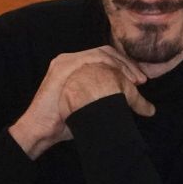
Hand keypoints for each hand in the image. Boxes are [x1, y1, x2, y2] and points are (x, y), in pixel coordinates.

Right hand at [10, 46, 155, 159]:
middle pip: (106, 54)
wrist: (41, 129)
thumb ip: (103, 102)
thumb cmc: (62, 123)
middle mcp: (70, 61)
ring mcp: (66, 62)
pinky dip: (112, 64)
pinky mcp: (63, 65)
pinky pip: (93, 57)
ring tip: (135, 80)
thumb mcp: (86, 108)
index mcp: (74, 69)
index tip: (139, 82)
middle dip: (127, 65)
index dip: (124, 68)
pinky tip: (123, 77)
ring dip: (122, 65)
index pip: (104, 60)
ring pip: (102, 53)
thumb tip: (126, 106)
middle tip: (141, 80)